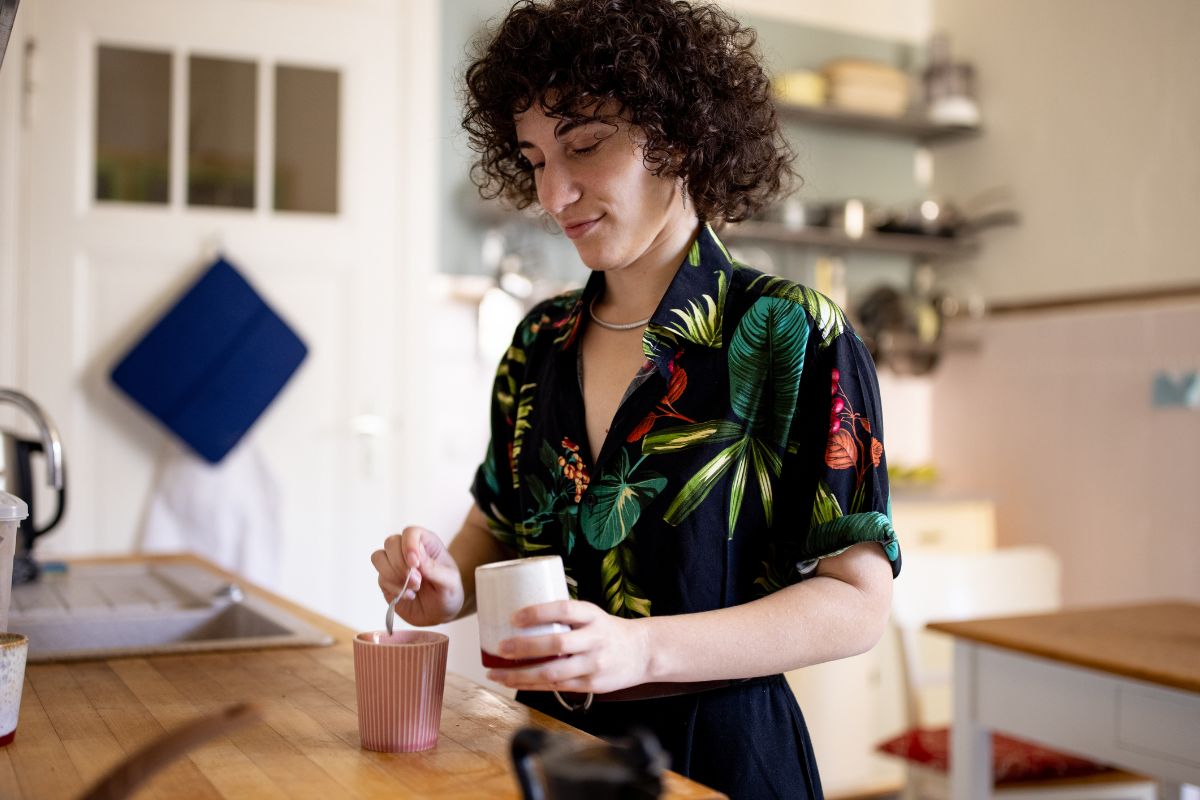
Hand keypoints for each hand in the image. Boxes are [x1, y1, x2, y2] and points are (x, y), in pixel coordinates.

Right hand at [370, 527, 464, 626]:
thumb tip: (416, 556)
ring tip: (414, 588)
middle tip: (418, 581)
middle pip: (391, 542)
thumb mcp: (450, 582)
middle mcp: (408, 550)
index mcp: (427, 543)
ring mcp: (395, 564)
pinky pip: (381, 578)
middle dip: (401, 564)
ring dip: (393, 575)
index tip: (415, 564)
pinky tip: (409, 595)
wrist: (440, 614)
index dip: (409, 545)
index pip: (411, 532)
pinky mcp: (386, 580)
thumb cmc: (448, 592)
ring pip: (379, 557)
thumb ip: (434, 568)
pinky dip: (394, 589)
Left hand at [485, 600, 651, 694]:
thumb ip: (564, 618)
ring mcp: (593, 664)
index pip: (564, 610)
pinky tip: (515, 683)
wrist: (642, 652)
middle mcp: (594, 640)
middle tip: (500, 647)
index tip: (514, 617)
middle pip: (556, 644)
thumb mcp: (592, 615)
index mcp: (593, 616)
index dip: (538, 612)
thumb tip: (518, 618)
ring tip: (497, 674)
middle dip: (524, 647)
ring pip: (552, 672)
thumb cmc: (607, 631)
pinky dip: (532, 686)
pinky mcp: (591, 685)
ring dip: (520, 675)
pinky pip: (556, 688)